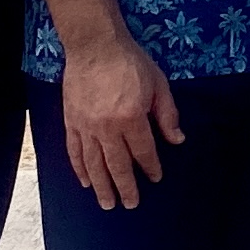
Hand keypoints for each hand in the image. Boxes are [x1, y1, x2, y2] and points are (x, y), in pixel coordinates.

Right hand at [58, 31, 182, 209]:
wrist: (94, 44)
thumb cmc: (130, 62)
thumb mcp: (158, 84)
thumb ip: (167, 114)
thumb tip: (177, 140)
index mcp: (131, 117)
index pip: (143, 152)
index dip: (150, 167)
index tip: (155, 178)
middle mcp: (107, 127)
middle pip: (117, 165)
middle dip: (125, 187)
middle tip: (130, 205)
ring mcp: (86, 125)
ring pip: (94, 163)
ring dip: (101, 186)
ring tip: (107, 203)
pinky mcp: (71, 121)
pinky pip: (74, 150)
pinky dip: (80, 168)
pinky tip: (86, 182)